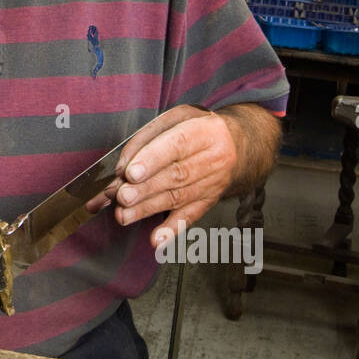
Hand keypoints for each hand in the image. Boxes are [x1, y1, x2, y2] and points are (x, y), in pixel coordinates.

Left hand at [103, 108, 238, 246]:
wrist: (237, 145)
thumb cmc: (199, 129)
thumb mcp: (176, 118)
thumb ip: (147, 136)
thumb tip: (124, 165)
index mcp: (205, 132)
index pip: (177, 145)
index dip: (153, 160)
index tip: (131, 173)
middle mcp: (213, 159)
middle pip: (177, 176)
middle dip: (145, 189)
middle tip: (121, 196)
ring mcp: (213, 184)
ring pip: (178, 198)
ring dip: (148, 209)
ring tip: (124, 215)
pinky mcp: (208, 202)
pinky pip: (190, 217)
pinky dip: (171, 230)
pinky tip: (156, 240)